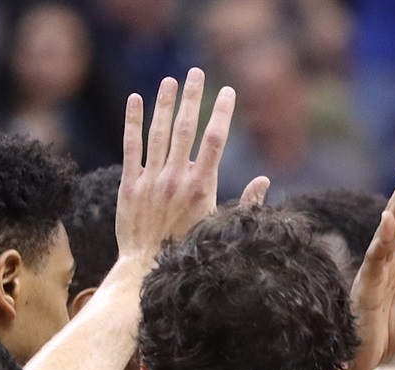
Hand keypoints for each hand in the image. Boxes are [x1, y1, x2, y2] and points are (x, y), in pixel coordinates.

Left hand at [115, 69, 238, 262]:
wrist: (148, 271)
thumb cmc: (190, 254)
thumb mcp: (222, 229)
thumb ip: (245, 203)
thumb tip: (265, 181)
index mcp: (202, 187)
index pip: (214, 140)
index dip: (221, 113)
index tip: (227, 92)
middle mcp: (176, 178)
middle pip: (186, 128)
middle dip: (193, 98)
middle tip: (197, 73)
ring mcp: (151, 179)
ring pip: (159, 132)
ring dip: (165, 103)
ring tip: (171, 81)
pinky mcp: (130, 185)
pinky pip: (131, 147)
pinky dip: (133, 122)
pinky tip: (136, 100)